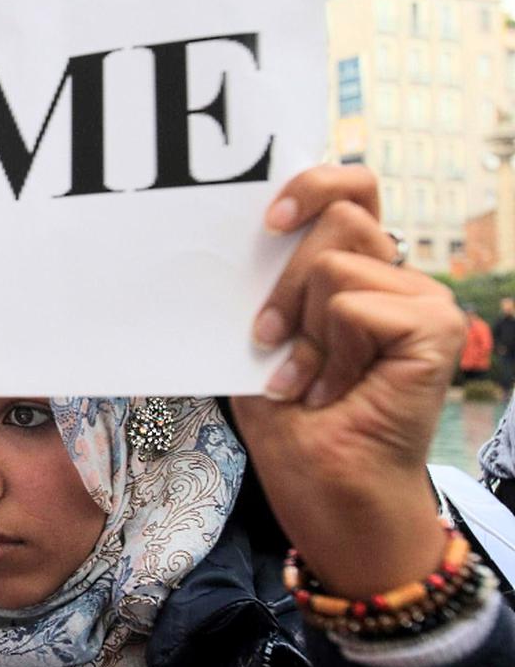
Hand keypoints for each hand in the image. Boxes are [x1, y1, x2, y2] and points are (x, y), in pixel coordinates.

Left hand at [232, 165, 461, 598]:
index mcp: (360, 269)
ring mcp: (423, 298)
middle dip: (283, 284)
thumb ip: (264, 279)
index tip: (268, 220)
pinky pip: (352, 306)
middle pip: (338, 215)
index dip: (315, 182)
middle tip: (268, 339)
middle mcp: (397, 275)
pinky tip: (333, 390)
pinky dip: (326, 352)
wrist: (324, 484)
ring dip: (302, 329)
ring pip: (333, 264)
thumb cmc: (290, 417)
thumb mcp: (260, 335)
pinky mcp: (436, 326)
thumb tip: (230, 228)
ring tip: (308, 380)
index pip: (352, 188)